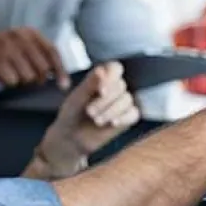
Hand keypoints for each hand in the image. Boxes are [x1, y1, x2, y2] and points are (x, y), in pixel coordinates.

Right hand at [0, 28, 69, 88]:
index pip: (52, 51)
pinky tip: (0, 75)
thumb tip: (60, 77)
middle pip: (43, 67)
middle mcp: (17, 37)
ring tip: (10, 73)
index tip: (64, 86)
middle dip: (38, 78)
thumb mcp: (20, 47)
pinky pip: (13, 82)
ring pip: (29, 77)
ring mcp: (6, 49)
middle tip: (25, 76)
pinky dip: (8, 83)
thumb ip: (39, 56)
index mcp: (27, 32)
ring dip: (21, 81)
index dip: (60, 70)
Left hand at [38, 62, 139, 177]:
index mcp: (100, 78)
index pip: (115, 68)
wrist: (72, 137)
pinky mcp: (128, 117)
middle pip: (120, 85)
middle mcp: (113, 87)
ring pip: (127, 100)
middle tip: (90, 111)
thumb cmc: (72, 114)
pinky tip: (112, 123)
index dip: (111, 77)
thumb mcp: (77, 97)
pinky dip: (123, 118)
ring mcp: (122, 102)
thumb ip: (90, 83)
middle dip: (105, 100)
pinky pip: (134, 113)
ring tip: (96, 120)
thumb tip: (101, 70)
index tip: (100, 90)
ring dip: (111, 111)